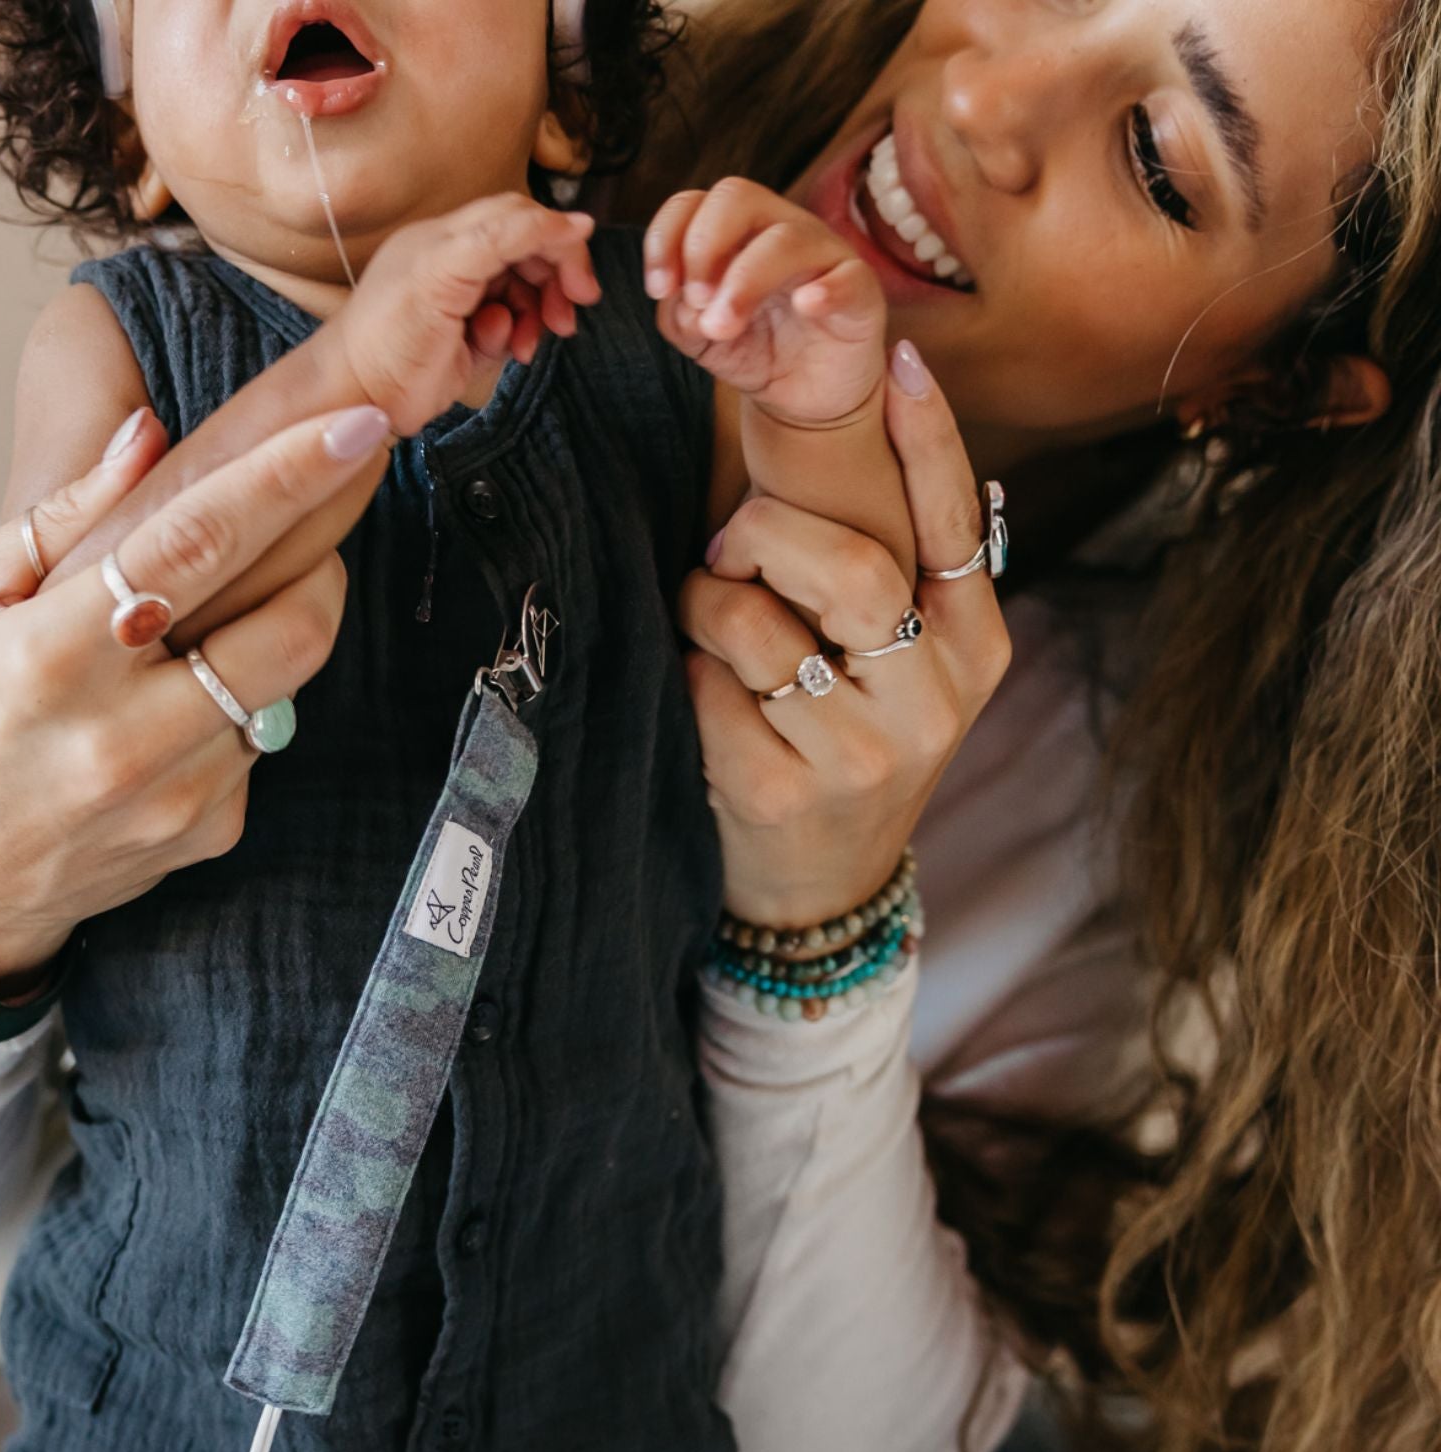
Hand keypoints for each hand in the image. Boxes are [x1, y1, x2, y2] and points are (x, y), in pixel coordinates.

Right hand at [0, 403, 393, 988]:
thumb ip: (59, 515)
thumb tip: (146, 436)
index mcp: (49, 655)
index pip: (195, 544)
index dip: (285, 477)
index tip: (354, 426)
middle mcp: (121, 732)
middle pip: (288, 622)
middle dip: (323, 551)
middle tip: (318, 510)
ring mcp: (175, 792)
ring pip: (290, 679)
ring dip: (287, 621)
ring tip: (242, 601)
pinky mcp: (210, 831)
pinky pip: (265, 737)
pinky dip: (248, 699)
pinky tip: (193, 699)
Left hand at [330, 194, 601, 434]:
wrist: (358, 400)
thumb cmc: (388, 335)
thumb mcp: (446, 271)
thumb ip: (506, 237)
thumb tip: (574, 220)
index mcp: (448, 237)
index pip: (519, 217)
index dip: (557, 238)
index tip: (582, 275)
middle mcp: (457, 264)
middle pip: (529, 254)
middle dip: (555, 280)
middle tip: (572, 312)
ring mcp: (464, 303)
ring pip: (526, 294)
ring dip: (538, 314)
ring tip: (529, 343)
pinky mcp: (468, 340)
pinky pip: (511, 328)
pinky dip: (516, 337)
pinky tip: (505, 351)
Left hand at [645, 179, 885, 428]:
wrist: (805, 396)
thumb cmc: (755, 351)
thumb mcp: (700, 338)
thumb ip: (679, 315)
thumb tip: (678, 300)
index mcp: (736, 234)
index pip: (694, 203)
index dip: (666, 237)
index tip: (657, 289)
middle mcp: (778, 230)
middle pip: (736, 196)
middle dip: (702, 247)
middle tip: (695, 301)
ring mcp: (822, 255)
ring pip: (785, 238)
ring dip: (743, 281)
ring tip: (722, 327)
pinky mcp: (859, 291)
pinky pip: (847, 277)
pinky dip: (823, 289)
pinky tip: (804, 306)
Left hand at [683, 347, 1012, 929]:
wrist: (822, 883)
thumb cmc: (852, 739)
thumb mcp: (909, 668)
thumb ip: (905, 576)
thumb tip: (890, 423)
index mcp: (974, 649)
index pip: (955, 522)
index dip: (927, 436)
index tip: (898, 358)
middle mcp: (929, 699)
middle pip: (847, 565)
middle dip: (764, 532)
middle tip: (730, 547)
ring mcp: (857, 753)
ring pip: (754, 623)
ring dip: (706, 603)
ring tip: (708, 620)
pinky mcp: (778, 790)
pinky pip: (706, 685)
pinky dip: (687, 670)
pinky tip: (702, 688)